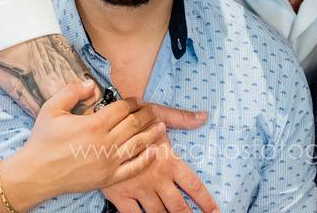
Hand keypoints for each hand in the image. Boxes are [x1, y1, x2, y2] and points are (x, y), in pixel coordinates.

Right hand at [0, 81, 164, 206]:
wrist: (34, 174)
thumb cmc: (43, 140)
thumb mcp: (52, 108)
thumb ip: (72, 92)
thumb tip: (91, 84)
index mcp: (93, 124)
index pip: (122, 109)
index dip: (133, 102)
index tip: (137, 100)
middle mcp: (105, 142)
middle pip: (134, 124)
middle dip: (146, 114)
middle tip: (153, 109)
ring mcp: (108, 162)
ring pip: (138, 144)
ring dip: (152, 133)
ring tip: (161, 126)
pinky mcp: (107, 178)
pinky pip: (132, 168)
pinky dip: (145, 159)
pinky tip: (154, 151)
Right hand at [102, 105, 218, 212]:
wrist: (101, 128)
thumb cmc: (131, 119)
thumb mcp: (158, 114)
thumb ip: (182, 118)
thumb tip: (203, 117)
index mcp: (169, 162)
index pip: (193, 186)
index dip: (206, 201)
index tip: (216, 212)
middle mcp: (157, 178)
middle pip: (178, 206)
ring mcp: (138, 188)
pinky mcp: (119, 194)